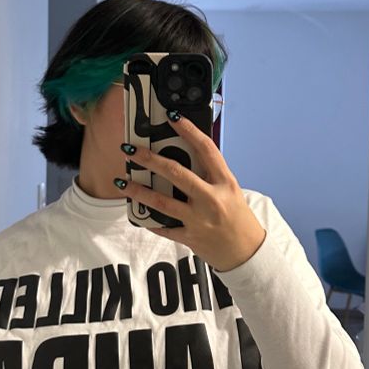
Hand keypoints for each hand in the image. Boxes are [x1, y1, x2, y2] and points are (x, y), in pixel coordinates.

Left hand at [116, 113, 265, 271]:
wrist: (246, 252)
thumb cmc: (238, 217)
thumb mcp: (230, 190)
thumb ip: (209, 174)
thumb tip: (182, 155)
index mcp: (224, 182)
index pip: (206, 149)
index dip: (188, 130)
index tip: (172, 117)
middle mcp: (211, 199)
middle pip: (176, 173)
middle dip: (149, 159)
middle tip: (131, 150)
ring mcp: (199, 219)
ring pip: (161, 202)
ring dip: (138, 190)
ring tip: (122, 181)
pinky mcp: (189, 237)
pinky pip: (163, 227)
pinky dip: (148, 219)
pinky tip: (136, 209)